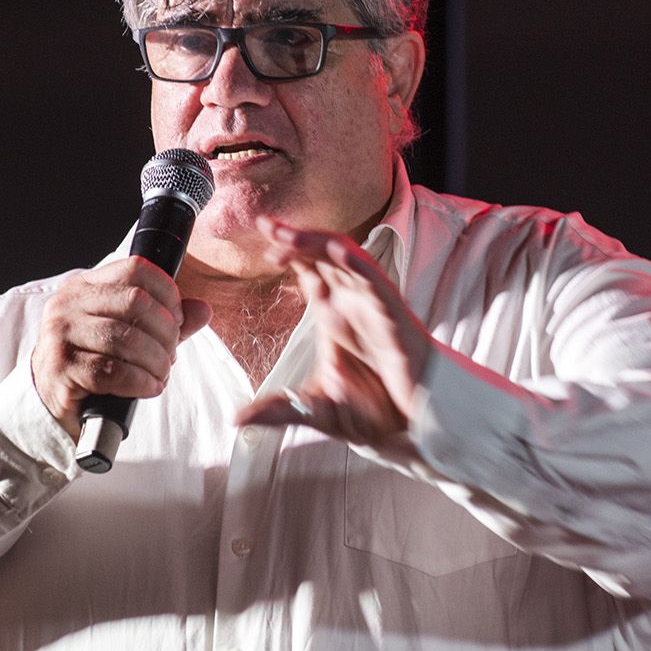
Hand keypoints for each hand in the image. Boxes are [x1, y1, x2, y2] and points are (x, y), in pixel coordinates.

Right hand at [31, 257, 211, 436]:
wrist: (51, 398)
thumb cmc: (93, 361)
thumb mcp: (130, 333)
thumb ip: (166, 320)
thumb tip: (203, 310)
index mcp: (86, 285)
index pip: (136, 269)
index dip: (167, 293)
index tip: (176, 319)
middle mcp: (69, 302)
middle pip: (136, 302)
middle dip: (165, 332)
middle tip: (169, 354)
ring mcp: (60, 333)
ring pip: (126, 339)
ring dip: (156, 361)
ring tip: (160, 373)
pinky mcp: (60, 367)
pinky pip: (112, 371)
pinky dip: (140, 381)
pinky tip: (149, 387)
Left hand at [236, 216, 431, 444]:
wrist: (413, 427)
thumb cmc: (375, 412)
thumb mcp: (315, 409)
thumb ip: (278, 410)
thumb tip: (237, 420)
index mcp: (334, 316)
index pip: (308, 270)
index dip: (287, 250)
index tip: (260, 235)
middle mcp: (352, 304)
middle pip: (322, 257)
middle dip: (295, 237)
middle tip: (265, 223)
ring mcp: (373, 307)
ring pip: (346, 262)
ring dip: (318, 245)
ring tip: (288, 236)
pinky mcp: (394, 318)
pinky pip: (377, 283)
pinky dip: (358, 265)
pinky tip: (337, 252)